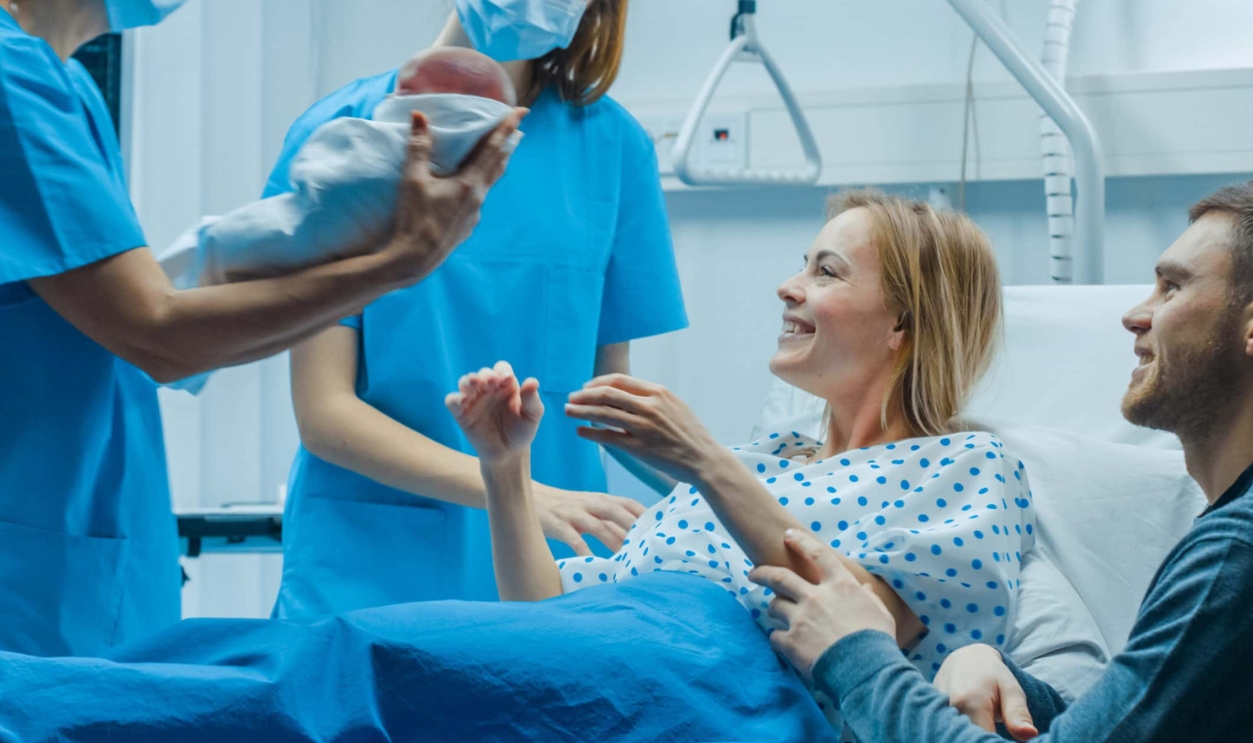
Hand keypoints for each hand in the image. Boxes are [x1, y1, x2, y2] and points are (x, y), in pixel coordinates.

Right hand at [384, 108, 525, 281]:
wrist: (415, 260)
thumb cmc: (414, 219)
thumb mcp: (413, 180)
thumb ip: (419, 148)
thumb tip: (419, 116)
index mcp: (469, 184)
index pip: (493, 149)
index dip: (506, 128)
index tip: (521, 112)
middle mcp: (478, 198)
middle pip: (498, 166)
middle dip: (507, 146)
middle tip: (518, 131)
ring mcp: (474, 215)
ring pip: (488, 184)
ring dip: (494, 167)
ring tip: (498, 157)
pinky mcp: (466, 228)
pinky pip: (476, 202)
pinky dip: (477, 187)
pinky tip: (468, 190)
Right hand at [445, 361, 541, 463]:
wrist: (509, 453)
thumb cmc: (522, 431)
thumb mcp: (532, 415)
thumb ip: (532, 399)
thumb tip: (532, 381)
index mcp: (506, 385)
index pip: (501, 369)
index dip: (502, 371)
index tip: (507, 380)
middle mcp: (488, 389)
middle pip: (483, 373)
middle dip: (486, 375)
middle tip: (491, 382)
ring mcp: (474, 400)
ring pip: (465, 382)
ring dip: (468, 381)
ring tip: (475, 384)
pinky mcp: (461, 414)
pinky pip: (452, 401)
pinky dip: (454, 398)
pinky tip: (462, 401)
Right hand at [534, 484, 646, 555]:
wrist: (526, 496)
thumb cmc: (563, 508)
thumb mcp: (588, 509)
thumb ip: (608, 522)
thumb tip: (633, 539)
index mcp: (599, 499)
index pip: (628, 503)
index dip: (645, 515)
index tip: (662, 530)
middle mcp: (589, 503)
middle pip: (617, 512)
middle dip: (634, 527)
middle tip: (650, 545)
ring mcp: (573, 513)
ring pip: (599, 526)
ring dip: (614, 542)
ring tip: (627, 558)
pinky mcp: (557, 524)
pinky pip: (573, 539)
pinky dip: (584, 550)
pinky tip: (592, 563)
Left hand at [564, 374, 724, 483]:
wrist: (705, 459)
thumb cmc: (690, 433)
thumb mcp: (675, 405)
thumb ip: (652, 397)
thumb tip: (625, 392)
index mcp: (658, 392)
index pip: (619, 380)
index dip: (597, 382)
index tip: (585, 387)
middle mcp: (649, 406)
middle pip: (606, 394)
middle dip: (584, 395)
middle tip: (570, 398)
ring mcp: (644, 427)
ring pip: (603, 414)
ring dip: (581, 411)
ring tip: (568, 411)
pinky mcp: (640, 448)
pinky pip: (608, 437)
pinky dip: (590, 433)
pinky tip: (580, 431)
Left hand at [749, 529, 895, 679]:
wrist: (865, 670)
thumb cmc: (877, 641)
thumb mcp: (879, 613)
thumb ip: (868, 598)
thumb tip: (866, 589)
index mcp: (840, 586)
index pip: (818, 554)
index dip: (801, 542)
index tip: (788, 535)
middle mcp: (815, 597)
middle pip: (780, 577)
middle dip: (762, 573)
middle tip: (753, 574)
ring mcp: (800, 618)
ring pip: (775, 606)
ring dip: (774, 609)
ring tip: (775, 614)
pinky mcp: (791, 641)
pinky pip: (775, 636)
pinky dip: (777, 639)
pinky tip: (783, 644)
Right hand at [934, 644, 1037, 740]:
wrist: (964, 659)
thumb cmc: (992, 676)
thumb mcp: (1011, 690)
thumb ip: (1018, 714)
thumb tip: (1030, 735)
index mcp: (969, 701)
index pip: (981, 740)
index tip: (1002, 740)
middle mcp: (947, 708)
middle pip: (965, 739)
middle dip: (980, 740)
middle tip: (993, 728)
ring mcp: (934, 710)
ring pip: (953, 735)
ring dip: (969, 736)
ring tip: (984, 724)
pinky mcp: (929, 714)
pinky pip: (945, 731)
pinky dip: (958, 733)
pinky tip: (969, 729)